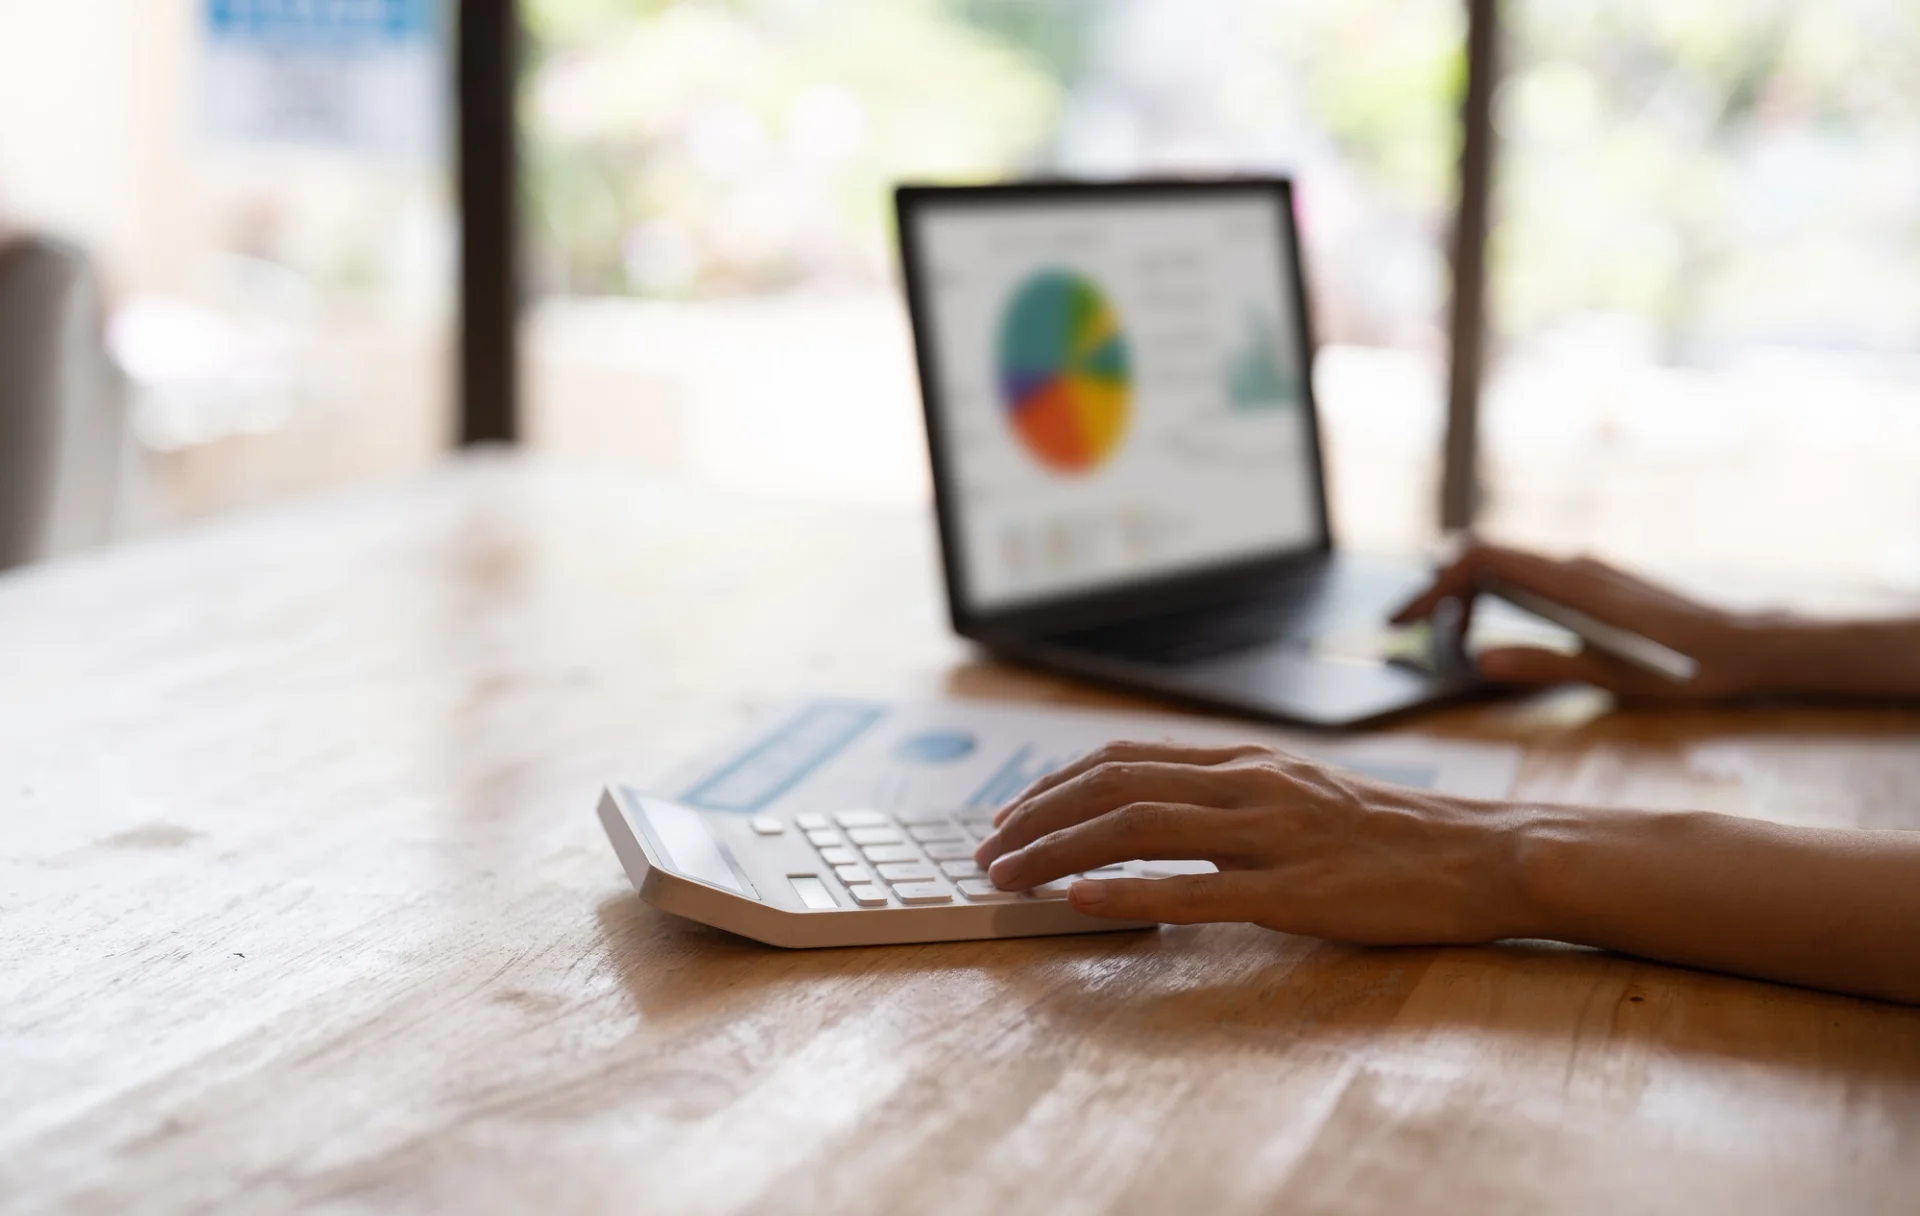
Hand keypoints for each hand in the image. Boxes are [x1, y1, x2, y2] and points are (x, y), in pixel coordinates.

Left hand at [972, 740, 1531, 939]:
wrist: (1481, 854)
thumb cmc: (1392, 834)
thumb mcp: (1302, 792)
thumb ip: (1233, 795)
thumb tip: (1156, 809)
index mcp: (1246, 760)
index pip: (1123, 759)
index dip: (1053, 786)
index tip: (1009, 816)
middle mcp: (1249, 784)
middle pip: (1114, 785)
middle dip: (1036, 818)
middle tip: (985, 853)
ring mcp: (1271, 834)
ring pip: (1139, 827)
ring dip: (1058, 851)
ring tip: (1007, 877)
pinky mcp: (1294, 890)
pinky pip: (1194, 890)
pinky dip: (1124, 894)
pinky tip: (1077, 903)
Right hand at [1393, 544, 1776, 699]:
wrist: (1747, 644)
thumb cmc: (1684, 665)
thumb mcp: (1607, 674)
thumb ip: (1539, 665)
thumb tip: (1478, 659)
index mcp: (1569, 581)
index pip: (1481, 561)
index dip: (1435, 587)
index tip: (1406, 620)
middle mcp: (1572, 565)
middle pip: (1484, 558)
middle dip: (1441, 592)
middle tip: (1417, 632)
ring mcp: (1584, 570)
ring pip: (1506, 567)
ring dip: (1468, 596)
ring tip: (1453, 639)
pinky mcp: (1596, 582)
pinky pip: (1529, 578)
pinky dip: (1497, 598)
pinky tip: (1499, 629)